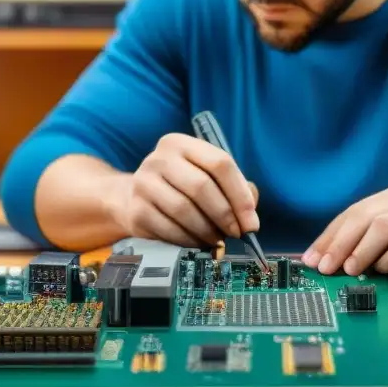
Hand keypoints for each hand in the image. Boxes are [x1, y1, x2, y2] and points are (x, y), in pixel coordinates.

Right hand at [122, 133, 259, 246]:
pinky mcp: (136, 211)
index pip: (220, 163)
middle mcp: (159, 158)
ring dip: (208, 231)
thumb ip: (235, 189)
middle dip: (225, 215)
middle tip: (237, 233)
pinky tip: (199, 243)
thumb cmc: (182, 187)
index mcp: (181, 143)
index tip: (251, 222)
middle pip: (202, 186)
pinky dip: (190, 240)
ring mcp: (144, 183)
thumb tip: (249, 217)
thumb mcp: (208, 177)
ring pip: (185, 210)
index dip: (240, 195)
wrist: (137, 198)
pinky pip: (169, 229)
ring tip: (219, 240)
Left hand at [301, 185, 387, 275]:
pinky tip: (383, 269)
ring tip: (350, 269)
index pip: (351, 214)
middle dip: (339, 243)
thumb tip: (334, 261)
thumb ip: (372, 239)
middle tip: (325, 266)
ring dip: (362, 249)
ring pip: (383, 226)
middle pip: (362, 217)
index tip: (312, 258)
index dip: (329, 236)